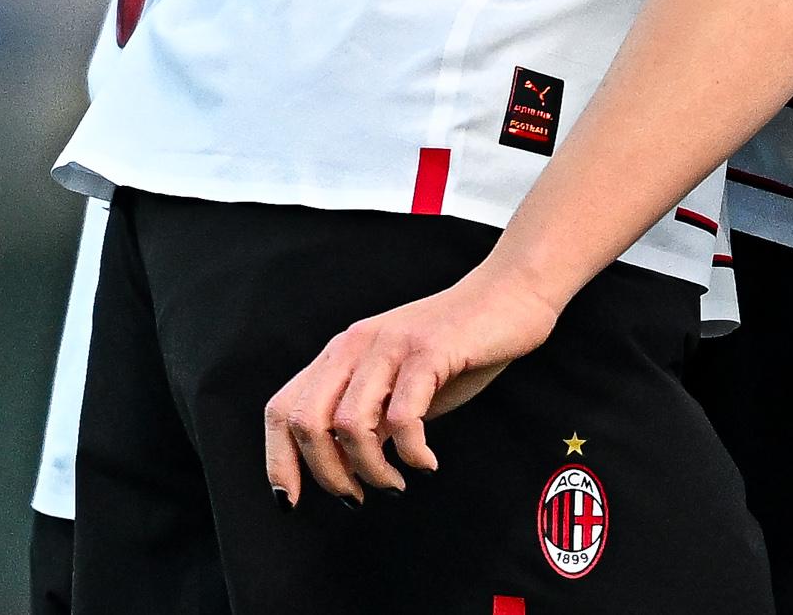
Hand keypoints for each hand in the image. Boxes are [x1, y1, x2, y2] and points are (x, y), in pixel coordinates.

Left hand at [262, 262, 557, 504]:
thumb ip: (371, 416)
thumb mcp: (403, 382)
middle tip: (355, 498)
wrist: (514, 292)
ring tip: (394, 483)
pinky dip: (410, 453)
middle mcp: (357, 344)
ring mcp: (391, 345)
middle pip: (306, 420)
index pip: (283, 408)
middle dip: (326, 473)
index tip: (290, 501)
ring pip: (350, 423)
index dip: (278, 460)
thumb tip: (346, 468)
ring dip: (370, 469)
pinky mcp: (429, 351)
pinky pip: (403, 417)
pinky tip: (427, 462)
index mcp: (343, 352)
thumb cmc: (461, 344)